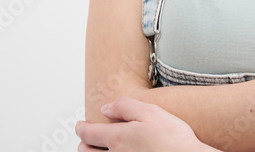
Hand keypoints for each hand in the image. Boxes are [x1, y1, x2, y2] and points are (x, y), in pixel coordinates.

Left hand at [76, 98, 213, 150]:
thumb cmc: (174, 141)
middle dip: (83, 144)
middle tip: (86, 139)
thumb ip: (125, 107)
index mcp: (118, 138)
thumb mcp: (151, 113)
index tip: (79, 125)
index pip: (89, 133)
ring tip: (96, 150)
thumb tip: (106, 107)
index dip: (81, 128)